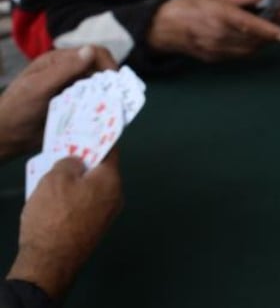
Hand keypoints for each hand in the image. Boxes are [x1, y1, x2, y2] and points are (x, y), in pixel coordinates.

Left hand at [0, 47, 116, 160]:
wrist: (5, 137)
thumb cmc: (16, 108)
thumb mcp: (38, 87)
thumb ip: (63, 69)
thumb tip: (91, 50)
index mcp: (59, 62)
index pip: (93, 53)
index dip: (107, 64)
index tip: (115, 82)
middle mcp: (69, 74)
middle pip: (100, 71)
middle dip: (111, 83)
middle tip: (116, 99)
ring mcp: (73, 92)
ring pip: (100, 89)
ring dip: (108, 97)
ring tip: (113, 111)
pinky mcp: (76, 109)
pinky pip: (95, 105)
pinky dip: (102, 109)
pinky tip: (105, 118)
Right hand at [9, 153, 121, 299]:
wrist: (50, 261)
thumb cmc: (54, 216)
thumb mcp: (55, 179)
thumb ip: (69, 163)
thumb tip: (77, 162)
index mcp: (111, 180)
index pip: (110, 150)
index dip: (97, 139)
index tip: (86, 132)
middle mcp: (116, 196)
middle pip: (101, 171)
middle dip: (83, 163)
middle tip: (64, 156)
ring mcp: (107, 215)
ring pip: (93, 189)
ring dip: (77, 183)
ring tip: (54, 179)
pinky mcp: (95, 229)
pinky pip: (87, 205)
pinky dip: (75, 200)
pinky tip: (56, 202)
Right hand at [147, 0, 279, 61]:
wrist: (163, 27)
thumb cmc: (189, 6)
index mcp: (221, 15)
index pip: (250, 25)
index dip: (268, 31)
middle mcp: (220, 35)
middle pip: (253, 40)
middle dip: (267, 36)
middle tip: (273, 27)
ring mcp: (216, 49)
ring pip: (247, 50)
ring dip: (259, 44)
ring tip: (263, 34)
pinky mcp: (213, 59)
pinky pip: (237, 56)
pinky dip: (247, 49)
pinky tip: (247, 40)